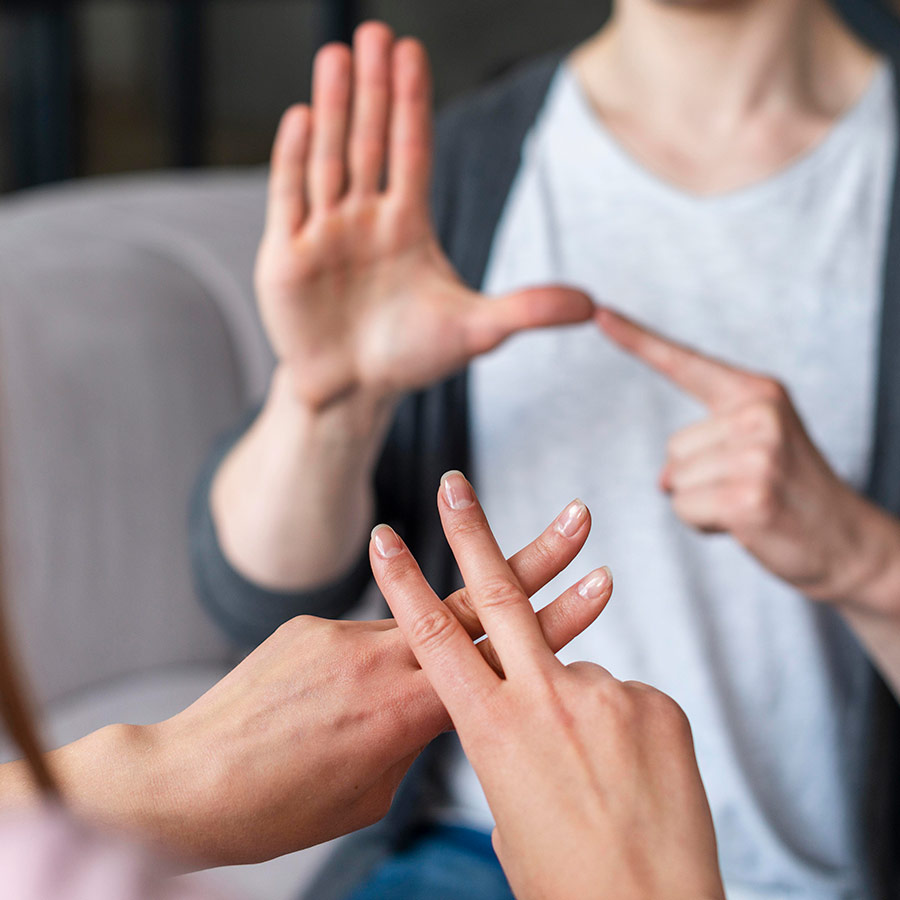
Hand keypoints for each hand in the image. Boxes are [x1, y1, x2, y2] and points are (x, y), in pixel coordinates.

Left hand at [37, 496, 607, 866]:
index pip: (502, 655)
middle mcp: (383, 658)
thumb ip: (413, 733)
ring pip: (414, 618)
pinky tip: (325, 703)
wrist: (188, 783)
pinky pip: (358, 637)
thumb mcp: (372, 790)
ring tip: (418, 658)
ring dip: (434, 622)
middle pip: (476, 602)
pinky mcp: (309, 625)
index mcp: (409, 709)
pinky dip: (361, 664)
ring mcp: (344, 635)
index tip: (599, 584)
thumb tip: (429, 702)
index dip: (558, 618)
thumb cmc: (281, 807)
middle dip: (534, 558)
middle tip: (576, 518)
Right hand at [255, 22, 591, 410]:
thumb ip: (527, 310)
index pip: (412, 151)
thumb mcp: (474, 331)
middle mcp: (365, 218)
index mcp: (408, 225)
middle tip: (374, 31)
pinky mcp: (285, 255)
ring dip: (333, 108)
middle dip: (373, 88)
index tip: (412, 51)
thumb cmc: (409, 356)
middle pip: (370, 142)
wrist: (351, 391)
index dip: (412, 103)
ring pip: (329, 159)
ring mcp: (323, 233)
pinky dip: (294, 160)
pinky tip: (302, 117)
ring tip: (336, 54)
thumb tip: (592, 304)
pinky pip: (289, 198)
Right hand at [372, 471, 724, 899]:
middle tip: (455, 484)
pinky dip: (619, 732)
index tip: (384, 538)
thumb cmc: (563, 882)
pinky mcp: (656, 702)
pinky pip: (624, 700)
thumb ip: (508, 743)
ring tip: (596, 781)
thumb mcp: (508, 811)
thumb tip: (523, 715)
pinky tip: (632, 782)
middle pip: (496, 594)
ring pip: (575, 673)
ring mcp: (605, 695)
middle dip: (470, 531)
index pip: (433, 638)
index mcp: (490, 730)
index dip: (404, 583)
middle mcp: (544, 699)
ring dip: (575, 715)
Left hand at [597, 307, 891, 604]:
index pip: (685, 362)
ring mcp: (757, 454)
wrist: (847, 542)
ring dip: (701, 503)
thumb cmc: (792, 494)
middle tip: (748, 488)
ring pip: (675, 480)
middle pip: (673, 447)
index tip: (599, 313)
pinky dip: (704, 524)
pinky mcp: (749, 496)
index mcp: (757, 392)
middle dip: (698, 478)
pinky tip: (745, 524)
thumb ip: (705, 445)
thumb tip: (664, 478)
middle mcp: (759, 414)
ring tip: (749, 505)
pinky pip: (684, 507)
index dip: (637, 340)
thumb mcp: (756, 448)